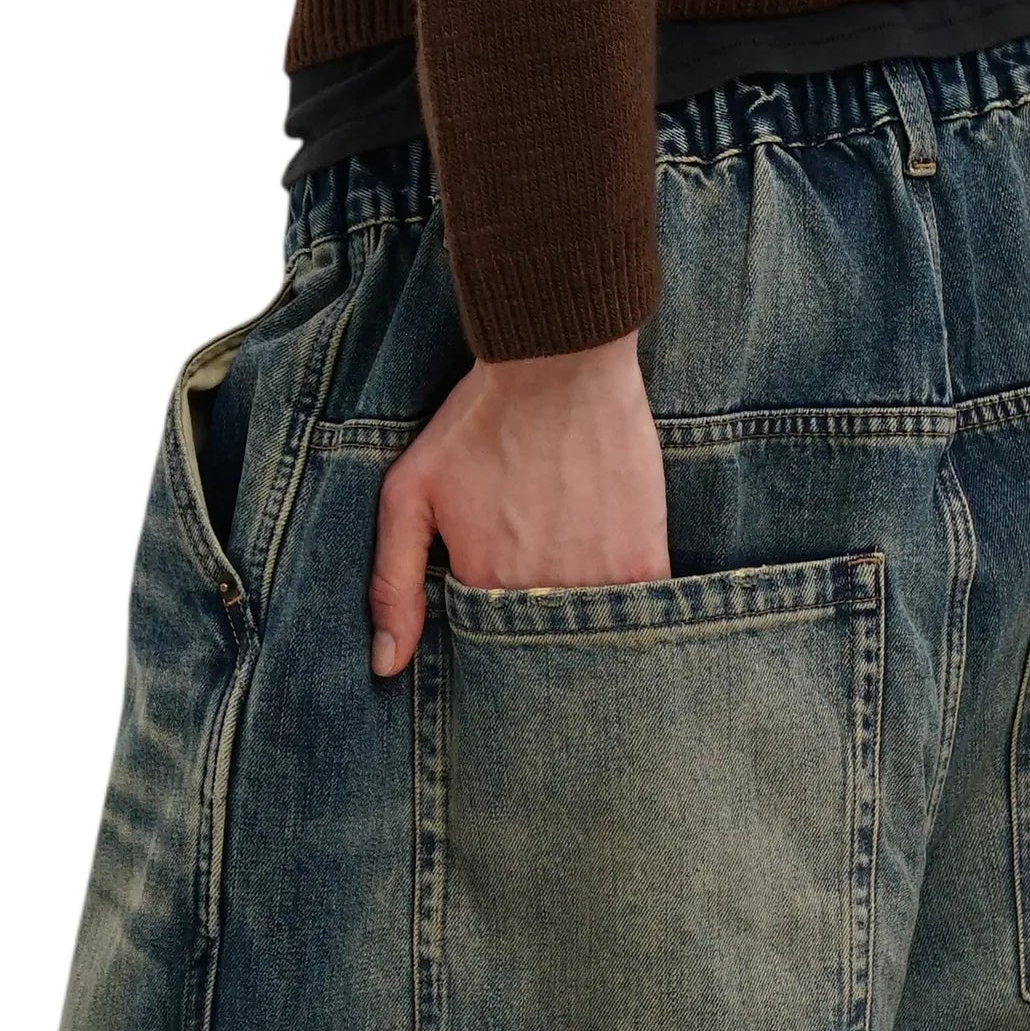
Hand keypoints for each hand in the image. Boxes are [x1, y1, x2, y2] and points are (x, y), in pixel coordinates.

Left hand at [368, 335, 668, 674]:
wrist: (558, 362)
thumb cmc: (477, 421)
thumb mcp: (408, 494)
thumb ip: (393, 584)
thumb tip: (386, 668)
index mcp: (483, 588)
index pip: (485, 647)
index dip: (489, 628)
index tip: (495, 591)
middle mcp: (540, 597)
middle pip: (539, 647)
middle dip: (534, 630)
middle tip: (536, 566)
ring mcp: (597, 583)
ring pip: (588, 635)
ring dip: (581, 623)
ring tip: (571, 565)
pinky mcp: (643, 563)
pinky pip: (637, 613)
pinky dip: (627, 609)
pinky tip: (610, 571)